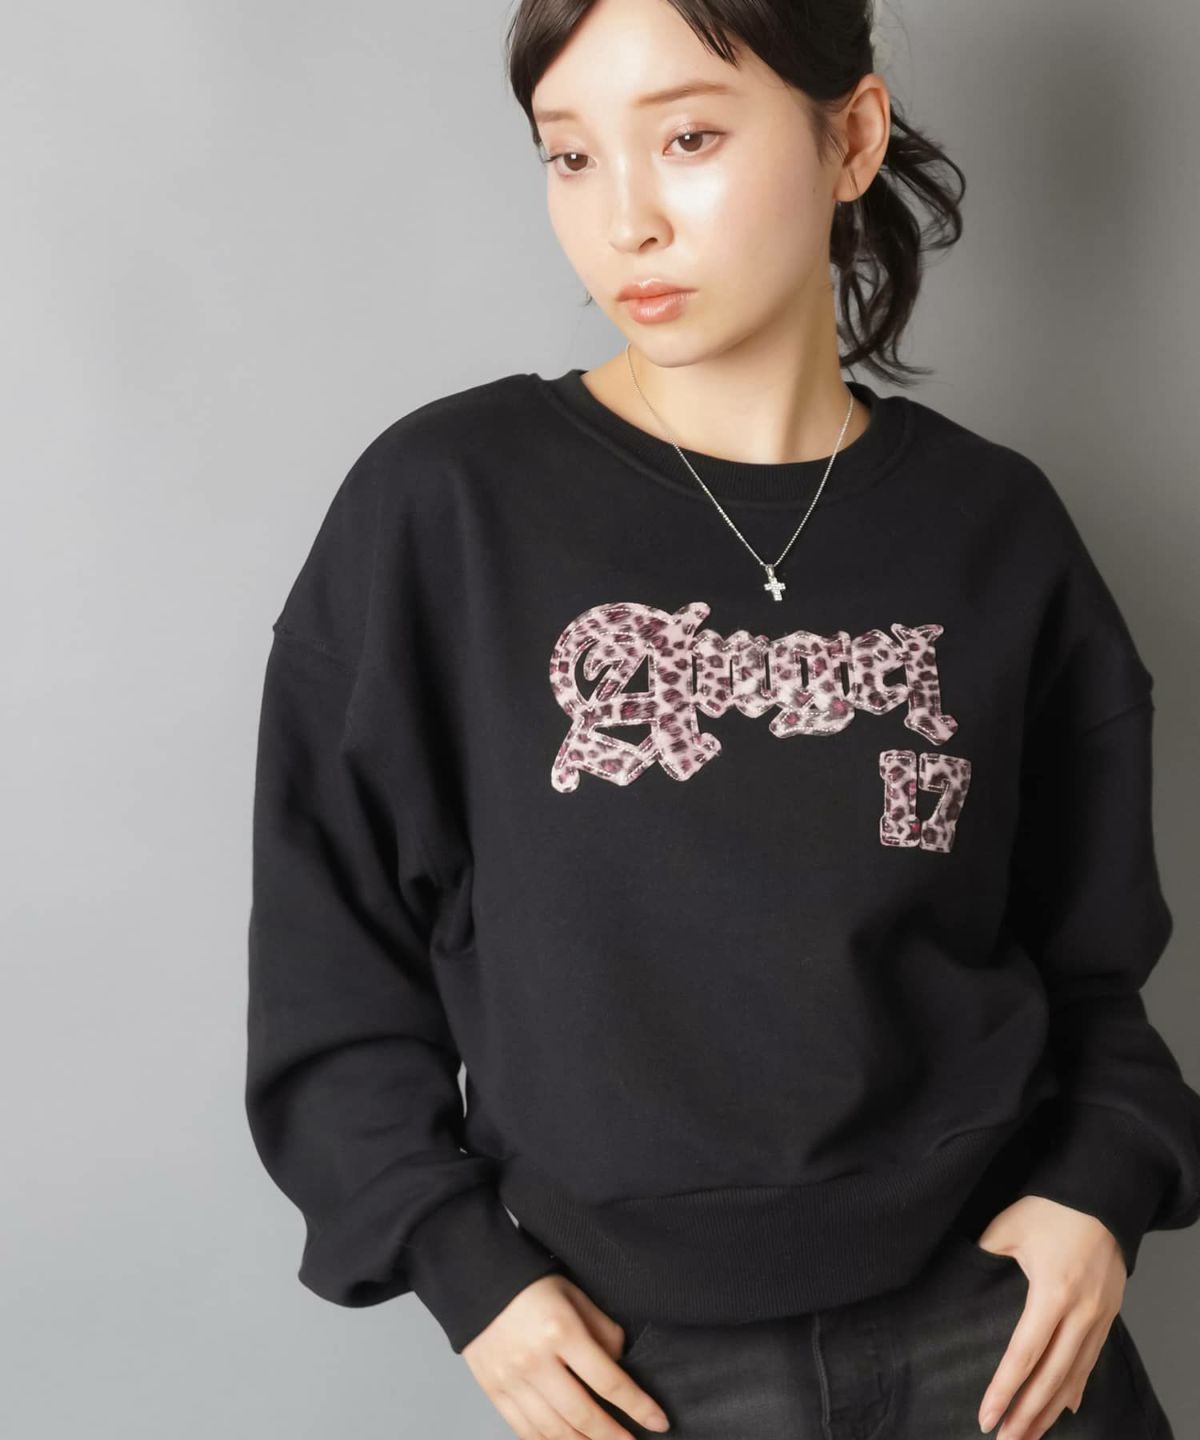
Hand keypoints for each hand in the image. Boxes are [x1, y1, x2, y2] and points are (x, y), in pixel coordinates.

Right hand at [462, 1272, 671, 1438]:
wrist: (477, 1280)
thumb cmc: (531, 1286)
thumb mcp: (575, 1295)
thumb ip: (603, 1330)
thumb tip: (620, 1364)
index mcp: (560, 1331)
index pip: (608, 1380)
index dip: (638, 1406)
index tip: (658, 1421)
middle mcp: (535, 1361)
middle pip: (583, 1414)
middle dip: (614, 1437)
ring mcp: (511, 1380)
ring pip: (555, 1430)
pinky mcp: (495, 1392)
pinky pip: (526, 1431)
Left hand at [975, 1194, 1127, 1438]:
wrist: (1101, 1194)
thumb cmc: (1050, 1207)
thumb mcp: (1008, 1228)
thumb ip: (984, 1258)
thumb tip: (959, 1280)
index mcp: (1052, 1293)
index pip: (1023, 1355)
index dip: (1004, 1389)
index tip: (987, 1417)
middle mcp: (1080, 1313)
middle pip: (1051, 1378)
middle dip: (1027, 1414)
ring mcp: (1099, 1316)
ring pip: (1074, 1376)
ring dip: (1050, 1409)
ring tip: (1029, 1435)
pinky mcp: (1109, 1314)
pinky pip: (1091, 1359)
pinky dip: (1076, 1386)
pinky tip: (1064, 1407)